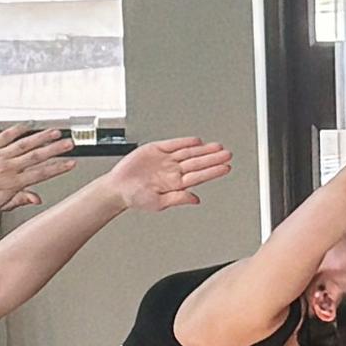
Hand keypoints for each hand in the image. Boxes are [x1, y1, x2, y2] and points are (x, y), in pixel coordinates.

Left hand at [0, 126, 76, 213]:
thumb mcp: (3, 205)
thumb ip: (22, 199)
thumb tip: (38, 199)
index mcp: (12, 183)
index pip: (41, 174)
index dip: (58, 168)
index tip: (70, 163)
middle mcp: (6, 168)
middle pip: (36, 156)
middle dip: (55, 149)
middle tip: (69, 144)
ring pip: (24, 144)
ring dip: (41, 137)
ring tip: (55, 132)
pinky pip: (4, 136)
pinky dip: (17, 130)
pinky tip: (28, 126)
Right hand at [108, 138, 233, 212]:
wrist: (117, 188)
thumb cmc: (135, 198)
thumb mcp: (158, 203)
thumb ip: (178, 199)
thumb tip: (196, 199)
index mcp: (176, 184)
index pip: (199, 176)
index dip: (213, 171)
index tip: (226, 168)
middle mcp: (173, 170)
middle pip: (198, 163)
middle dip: (213, 158)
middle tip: (228, 154)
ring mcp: (166, 159)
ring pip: (189, 152)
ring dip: (203, 149)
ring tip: (218, 147)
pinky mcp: (156, 149)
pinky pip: (173, 144)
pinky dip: (184, 142)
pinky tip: (196, 141)